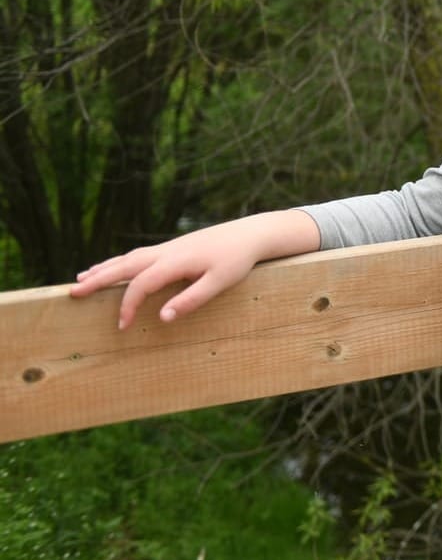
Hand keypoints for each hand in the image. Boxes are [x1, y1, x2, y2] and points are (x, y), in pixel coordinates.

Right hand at [69, 211, 318, 328]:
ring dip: (104, 269)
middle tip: (73, 293)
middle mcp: (165, 252)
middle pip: (124, 266)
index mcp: (175, 262)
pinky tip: (112, 267)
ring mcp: (167, 248)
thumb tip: (162, 318)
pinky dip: (119, 262)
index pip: (141, 284)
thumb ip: (192, 300)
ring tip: (82, 279)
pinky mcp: (172, 248)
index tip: (121, 326)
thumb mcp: (220, 283)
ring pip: (128, 258)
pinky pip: (137, 255)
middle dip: (98, 280)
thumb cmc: (237, 260)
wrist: (250, 234)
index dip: (128, 305)